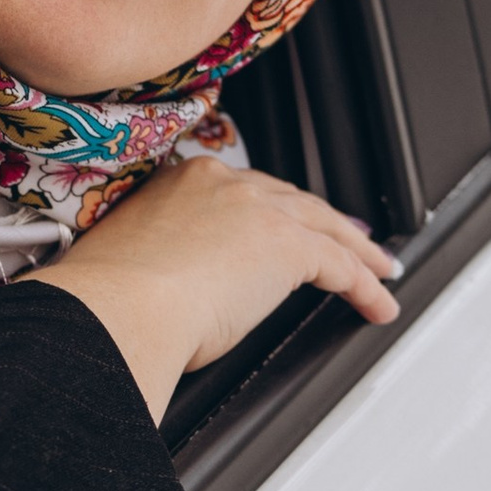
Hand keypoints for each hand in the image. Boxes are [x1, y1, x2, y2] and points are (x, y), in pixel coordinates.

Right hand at [25, 154, 400, 420]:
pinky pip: (341, 266)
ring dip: (358, 251)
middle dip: (324, 222)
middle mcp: (224, 185)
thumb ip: (166, 257)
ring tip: (380, 270)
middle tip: (348, 240)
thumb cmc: (110, 300)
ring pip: (325, 226)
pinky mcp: (288, 246)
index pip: (245, 192)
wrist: (117, 308)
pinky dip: (366, 286)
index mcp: (182, 181)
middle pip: (293, 201)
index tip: (285, 225)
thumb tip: (179, 288)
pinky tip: (378, 304)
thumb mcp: (136, 260)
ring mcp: (258, 210)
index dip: (274, 211)